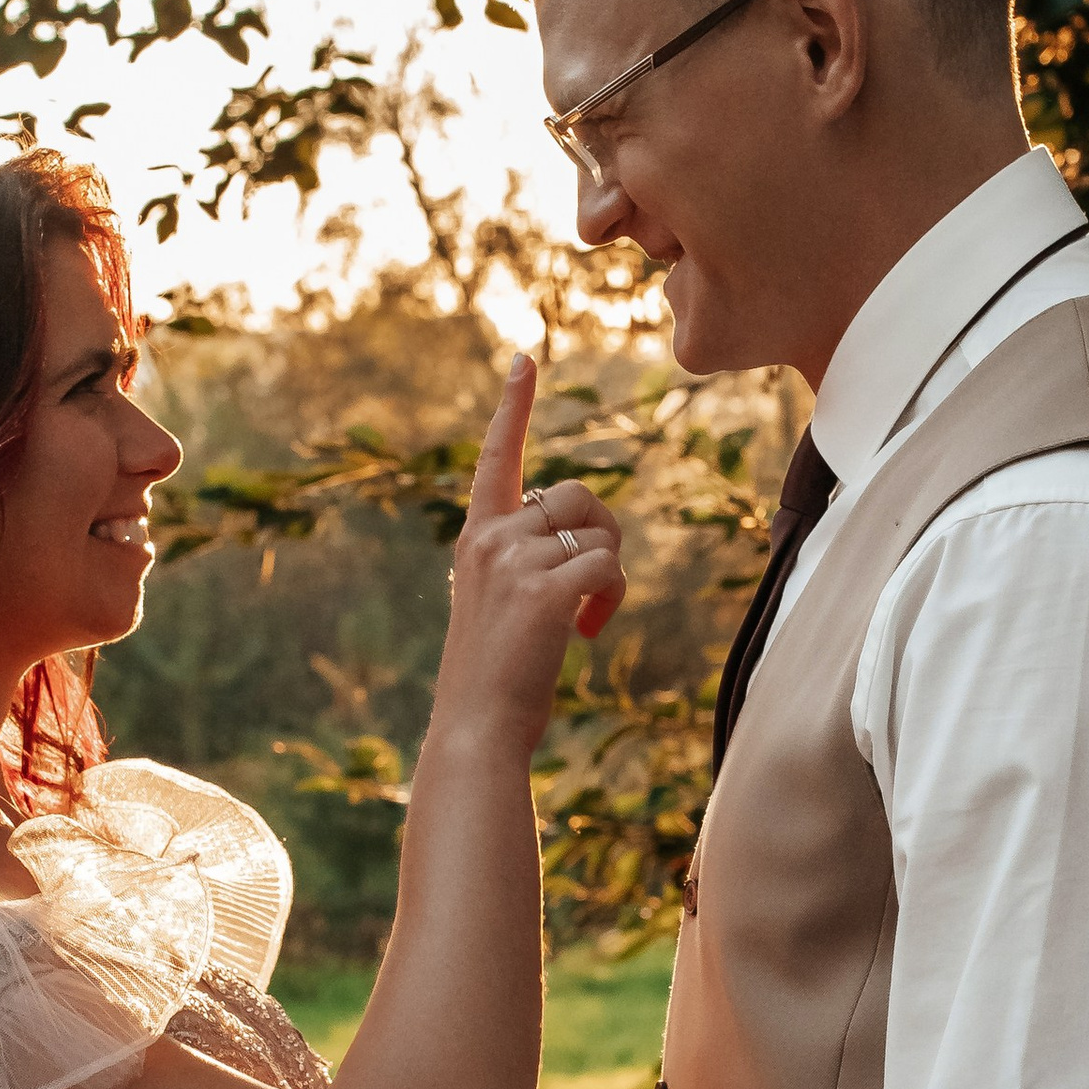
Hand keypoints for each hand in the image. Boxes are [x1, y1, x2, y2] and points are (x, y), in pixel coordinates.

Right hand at [431, 355, 625, 757]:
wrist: (475, 730)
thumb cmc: (495, 678)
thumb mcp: (498, 605)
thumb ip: (528, 562)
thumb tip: (587, 544)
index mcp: (477, 538)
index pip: (497, 459)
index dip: (513, 407)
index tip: (523, 359)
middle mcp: (490, 539)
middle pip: (576, 495)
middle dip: (601, 534)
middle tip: (591, 588)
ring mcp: (514, 562)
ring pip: (598, 530)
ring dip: (608, 569)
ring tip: (586, 617)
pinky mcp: (543, 591)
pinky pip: (607, 566)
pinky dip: (613, 598)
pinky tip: (590, 633)